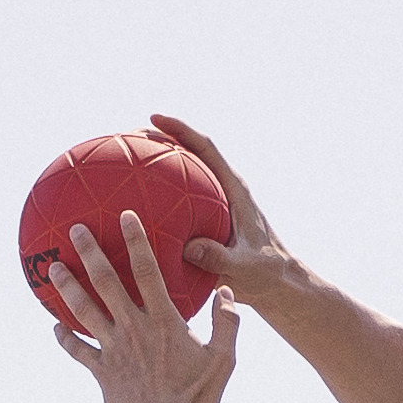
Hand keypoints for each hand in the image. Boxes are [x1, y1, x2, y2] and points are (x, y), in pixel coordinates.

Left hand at [46, 211, 240, 402]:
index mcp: (163, 321)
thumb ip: (228, 323)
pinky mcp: (101, 372)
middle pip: (106, 281)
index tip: (124, 215)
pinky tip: (55, 328)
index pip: (148, 270)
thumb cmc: (195, 398)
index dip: (136, 240)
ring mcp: (114, 349)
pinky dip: (65, 338)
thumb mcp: (222, 361)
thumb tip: (227, 292)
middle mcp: (133, 328)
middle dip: (90, 252)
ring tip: (53, 268)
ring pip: (84, 310)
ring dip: (68, 286)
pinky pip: (78, 351)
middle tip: (75, 229)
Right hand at [141, 113, 307, 316]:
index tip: (155, 119)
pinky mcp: (209, 221)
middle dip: (162, 138)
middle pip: (191, 153)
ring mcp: (215, 204)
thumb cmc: (266, 272)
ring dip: (158, 165)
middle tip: (129, 136)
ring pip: (184, 175)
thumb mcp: (244, 266)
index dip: (181, 129)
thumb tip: (189, 248)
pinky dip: (158, 199)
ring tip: (125, 161)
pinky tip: (133, 209)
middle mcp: (224, 190)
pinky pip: (179, 203)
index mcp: (234, 190)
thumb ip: (220, 257)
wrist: (278, 283)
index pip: (206, 148)